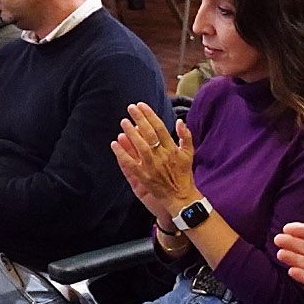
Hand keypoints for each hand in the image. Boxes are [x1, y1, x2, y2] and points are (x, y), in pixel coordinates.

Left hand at [111, 101, 197, 216]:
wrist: (181, 197)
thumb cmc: (184, 175)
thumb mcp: (189, 154)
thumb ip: (186, 136)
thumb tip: (180, 121)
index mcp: (172, 149)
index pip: (159, 127)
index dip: (149, 115)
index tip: (141, 105)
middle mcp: (162, 156)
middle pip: (149, 134)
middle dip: (139, 119)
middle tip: (130, 108)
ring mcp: (152, 167)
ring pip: (139, 146)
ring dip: (130, 133)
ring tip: (123, 122)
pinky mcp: (144, 177)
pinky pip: (130, 164)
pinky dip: (122, 153)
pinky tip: (115, 143)